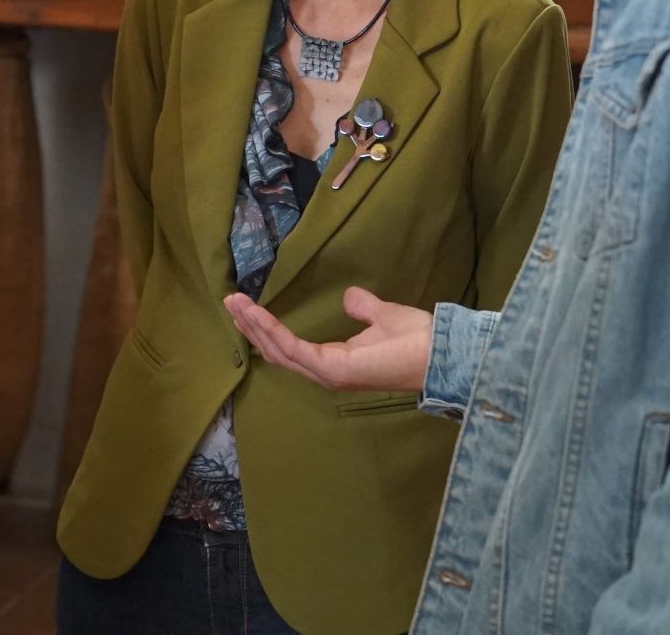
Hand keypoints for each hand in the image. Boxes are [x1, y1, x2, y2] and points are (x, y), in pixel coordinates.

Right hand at [223, 287, 433, 392]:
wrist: (438, 351)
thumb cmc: (416, 338)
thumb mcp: (382, 315)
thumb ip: (363, 308)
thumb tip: (349, 296)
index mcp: (335, 363)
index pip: (291, 349)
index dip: (268, 330)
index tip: (247, 307)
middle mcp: (325, 372)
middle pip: (277, 352)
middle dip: (252, 328)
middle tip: (231, 303)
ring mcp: (326, 373)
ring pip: (278, 351)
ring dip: (255, 327)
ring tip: (235, 304)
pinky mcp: (330, 368)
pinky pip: (292, 348)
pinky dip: (271, 330)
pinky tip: (256, 313)